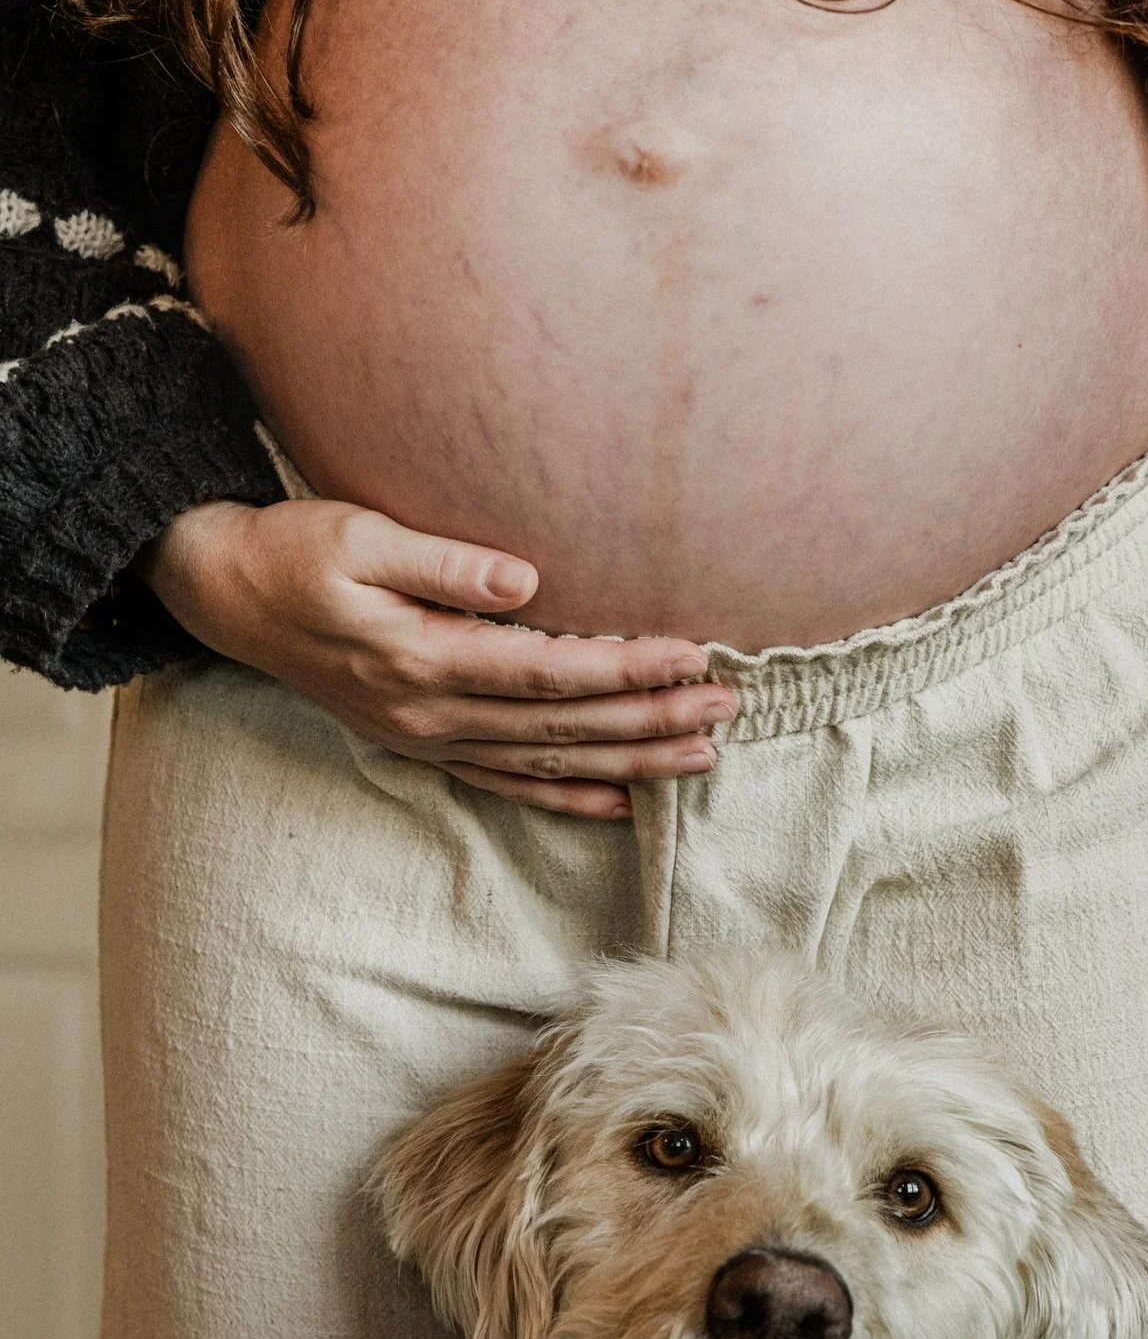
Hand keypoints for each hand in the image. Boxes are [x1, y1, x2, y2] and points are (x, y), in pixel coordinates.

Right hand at [143, 499, 736, 818]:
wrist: (229, 597)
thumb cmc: (295, 552)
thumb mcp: (355, 534)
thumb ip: (441, 562)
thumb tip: (525, 580)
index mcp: (423, 656)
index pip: (548, 671)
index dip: (624, 668)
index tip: (691, 656)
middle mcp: (432, 712)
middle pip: (563, 725)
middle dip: (650, 719)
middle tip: (726, 709)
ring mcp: (429, 737)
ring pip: (548, 761)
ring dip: (629, 761)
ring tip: (702, 756)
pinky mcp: (426, 744)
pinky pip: (508, 783)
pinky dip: (566, 796)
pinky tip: (619, 804)